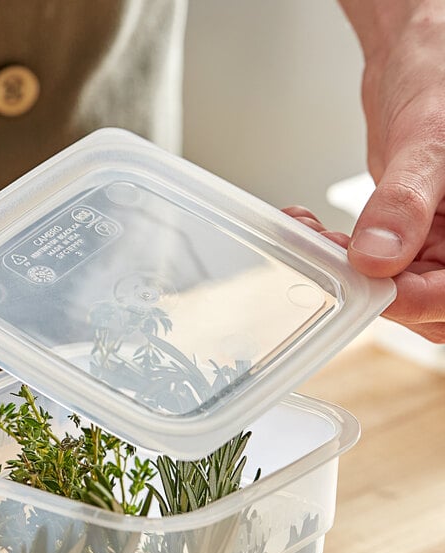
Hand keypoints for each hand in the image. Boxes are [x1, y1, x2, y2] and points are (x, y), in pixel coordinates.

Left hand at [318, 0, 444, 341]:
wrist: (420, 59)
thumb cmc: (442, 78)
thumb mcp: (429, 140)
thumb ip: (405, 202)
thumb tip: (376, 257)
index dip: (415, 301)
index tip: (367, 283)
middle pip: (428, 302)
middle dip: (373, 286)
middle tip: (331, 258)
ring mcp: (442, 243)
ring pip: (396, 286)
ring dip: (347, 270)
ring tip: (312, 237)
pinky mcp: (413, 235)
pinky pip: (378, 261)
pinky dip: (341, 252)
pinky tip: (314, 231)